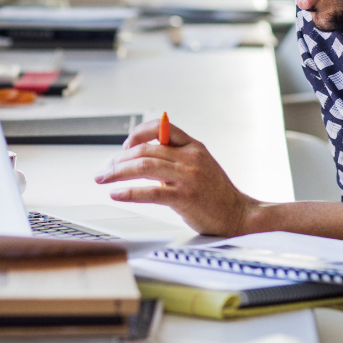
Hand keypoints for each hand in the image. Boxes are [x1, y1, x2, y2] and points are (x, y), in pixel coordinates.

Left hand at [94, 119, 255, 235]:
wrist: (238, 215)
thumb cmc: (215, 194)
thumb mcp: (199, 165)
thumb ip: (175, 158)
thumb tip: (142, 157)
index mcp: (194, 146)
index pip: (161, 127)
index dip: (138, 133)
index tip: (124, 146)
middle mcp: (190, 158)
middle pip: (146, 149)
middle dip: (119, 159)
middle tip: (105, 169)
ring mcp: (188, 177)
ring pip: (144, 166)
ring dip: (118, 171)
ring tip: (103, 178)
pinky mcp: (185, 197)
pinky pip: (150, 192)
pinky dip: (128, 192)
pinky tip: (116, 193)